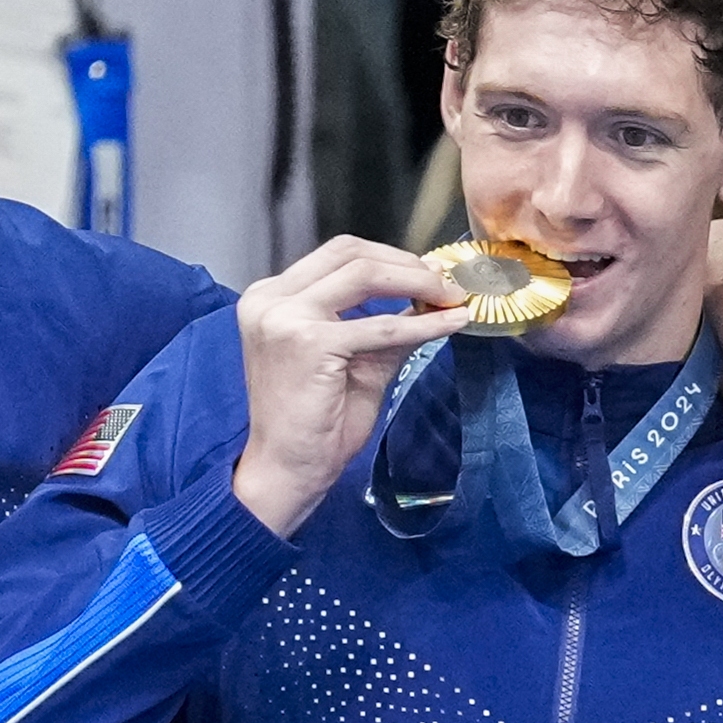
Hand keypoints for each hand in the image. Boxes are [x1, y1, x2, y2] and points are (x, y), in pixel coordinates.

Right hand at [231, 237, 467, 537]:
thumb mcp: (354, 360)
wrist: (286, 469)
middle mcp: (270, 299)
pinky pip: (382, 326)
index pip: (338, 256)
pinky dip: (421, 324)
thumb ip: (383, 326)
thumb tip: (428, 301)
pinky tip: (450, 323)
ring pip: (364, 275)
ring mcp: (284, 317)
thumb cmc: (314, 423)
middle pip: (350, 254)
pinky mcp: (308, 342)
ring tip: (451, 298)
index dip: (390, 258)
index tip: (430, 273)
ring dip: (416, 282)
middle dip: (407, 264)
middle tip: (448, 283)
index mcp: (272, 298)